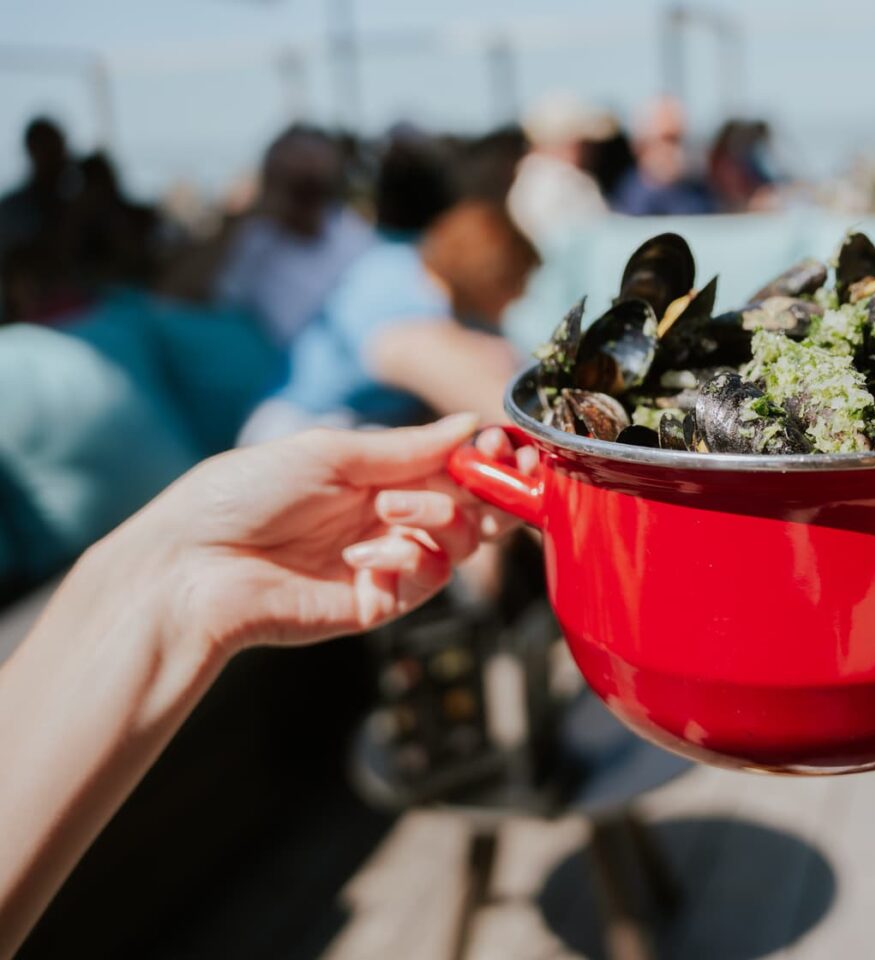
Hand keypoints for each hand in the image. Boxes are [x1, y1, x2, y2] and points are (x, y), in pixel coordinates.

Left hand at [102, 416, 539, 655]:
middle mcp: (390, 516)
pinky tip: (363, 555)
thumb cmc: (245, 494)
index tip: (503, 445)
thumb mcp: (330, 453)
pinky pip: (430, 578)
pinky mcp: (380, 604)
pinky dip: (409, 559)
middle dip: (491, 487)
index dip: (487, 456)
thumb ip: (408, 446)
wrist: (193, 564)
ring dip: (440, 515)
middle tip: (491, 471)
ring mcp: (388, 561)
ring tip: (389, 510)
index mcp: (379, 473)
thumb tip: (472, 424)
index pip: (455, 464)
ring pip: (462, 541)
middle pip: (474, 504)